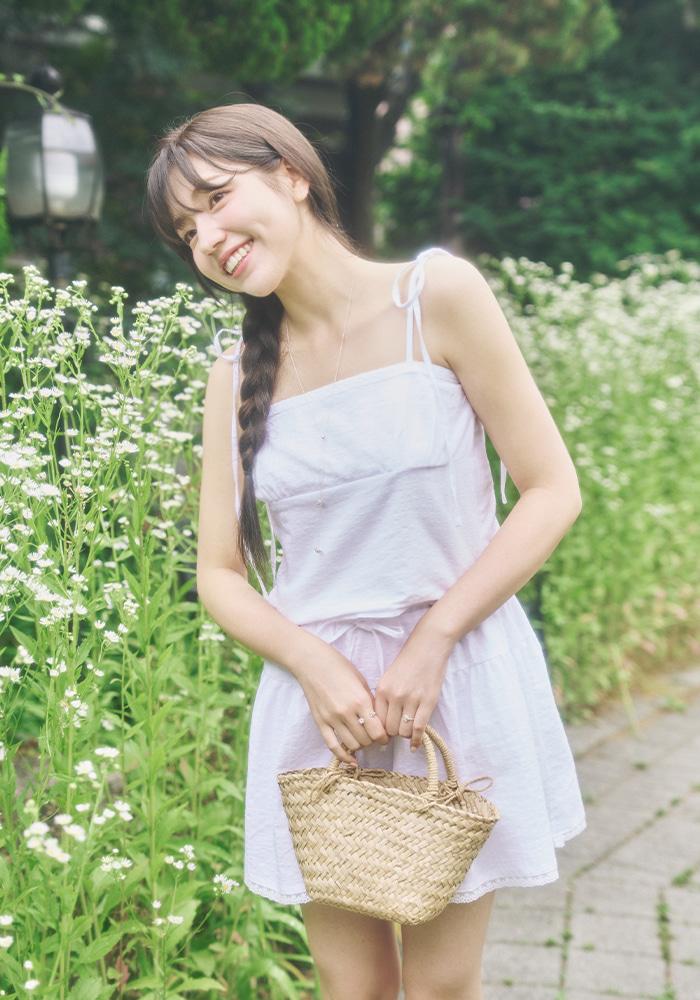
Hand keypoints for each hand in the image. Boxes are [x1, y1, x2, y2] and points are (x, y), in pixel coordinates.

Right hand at [297, 646, 389, 765]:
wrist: (312, 662)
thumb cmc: (339, 667)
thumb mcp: (361, 681)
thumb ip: (370, 703)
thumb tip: (379, 722)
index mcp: (361, 700)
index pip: (378, 731)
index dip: (385, 737)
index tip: (386, 736)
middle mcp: (347, 712)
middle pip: (366, 740)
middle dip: (373, 741)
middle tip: (374, 737)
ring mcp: (332, 719)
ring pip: (352, 745)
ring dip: (360, 746)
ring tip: (362, 739)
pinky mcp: (320, 722)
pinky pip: (332, 746)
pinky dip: (343, 756)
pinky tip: (351, 760)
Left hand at [372, 622, 454, 750]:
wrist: (428, 647)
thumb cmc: (408, 662)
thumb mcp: (388, 677)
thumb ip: (383, 697)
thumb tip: (379, 722)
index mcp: (382, 689)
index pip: (376, 720)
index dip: (379, 730)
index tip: (383, 734)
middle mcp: (395, 696)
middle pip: (389, 728)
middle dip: (393, 733)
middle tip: (397, 732)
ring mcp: (412, 700)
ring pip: (404, 731)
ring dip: (405, 734)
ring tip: (408, 730)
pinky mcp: (427, 702)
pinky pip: (419, 728)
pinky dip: (416, 740)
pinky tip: (415, 746)